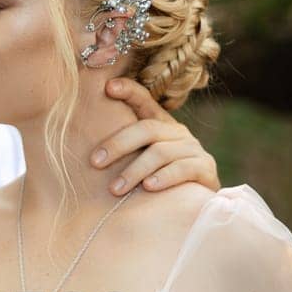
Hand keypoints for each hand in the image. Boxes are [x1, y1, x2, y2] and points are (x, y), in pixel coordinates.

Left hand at [91, 77, 218, 195]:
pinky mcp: (206, 169)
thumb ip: (123, 151)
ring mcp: (193, 149)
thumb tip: (86, 154)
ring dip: (135, 171)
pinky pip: (182, 169)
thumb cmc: (158, 183)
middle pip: (146, 129)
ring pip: (160, 153)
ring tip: (115, 189)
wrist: (198, 204)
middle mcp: (178, 132)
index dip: (128, 91)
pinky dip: (164, 178)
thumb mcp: (141, 162)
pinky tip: (148, 188)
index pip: (144, 100)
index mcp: (160, 125)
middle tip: (95, 162)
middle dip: (118, 144)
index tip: (107, 87)